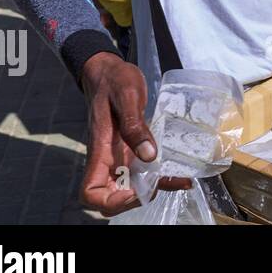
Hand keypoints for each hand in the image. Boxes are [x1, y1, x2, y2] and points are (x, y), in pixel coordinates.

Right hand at [79, 52, 187, 216]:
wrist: (109, 71)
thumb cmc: (114, 80)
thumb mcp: (127, 96)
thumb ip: (135, 125)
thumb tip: (149, 156)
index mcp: (99, 150)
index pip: (90, 192)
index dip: (109, 201)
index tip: (135, 191)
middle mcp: (107, 159)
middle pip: (109, 198)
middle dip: (134, 201)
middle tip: (163, 185)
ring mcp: (118, 156)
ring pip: (129, 187)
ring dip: (152, 190)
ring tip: (181, 181)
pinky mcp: (130, 150)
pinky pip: (141, 171)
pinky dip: (158, 176)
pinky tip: (178, 172)